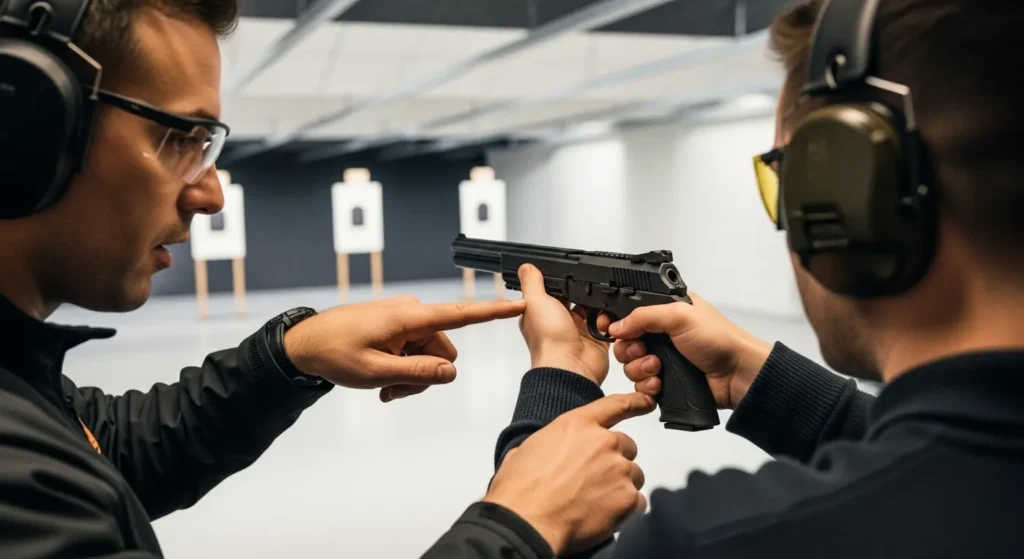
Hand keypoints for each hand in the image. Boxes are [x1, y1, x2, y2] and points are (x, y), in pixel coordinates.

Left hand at [284, 295, 524, 401]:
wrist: (305, 344)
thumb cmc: (334, 354)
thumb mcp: (375, 372)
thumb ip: (417, 374)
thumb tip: (450, 373)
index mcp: (410, 317)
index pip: (462, 314)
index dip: (494, 312)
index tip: (521, 303)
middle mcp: (413, 313)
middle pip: (444, 353)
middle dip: (425, 376)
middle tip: (392, 391)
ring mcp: (406, 320)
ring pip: (430, 358)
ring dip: (412, 377)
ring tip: (383, 387)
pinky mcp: (399, 327)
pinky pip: (416, 353)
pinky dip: (404, 370)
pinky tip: (382, 381)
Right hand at [484, 392, 654, 555]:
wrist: (527, 521)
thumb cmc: (520, 488)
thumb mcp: (528, 449)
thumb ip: (553, 442)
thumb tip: (551, 452)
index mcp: (578, 425)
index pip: (615, 405)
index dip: (635, 403)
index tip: (647, 402)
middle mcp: (604, 442)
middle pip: (626, 446)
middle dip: (615, 461)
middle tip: (595, 480)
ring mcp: (619, 469)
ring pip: (634, 475)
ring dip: (620, 486)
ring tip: (595, 501)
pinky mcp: (627, 498)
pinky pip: (637, 501)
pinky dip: (624, 509)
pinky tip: (602, 515)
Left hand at [517, 264, 609, 384]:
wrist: (569, 368)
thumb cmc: (548, 340)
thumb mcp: (535, 301)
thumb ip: (532, 282)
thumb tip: (526, 267)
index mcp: (544, 313)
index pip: (556, 291)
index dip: (564, 281)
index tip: (574, 273)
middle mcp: (561, 322)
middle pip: (578, 299)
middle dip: (586, 293)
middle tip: (591, 288)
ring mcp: (579, 333)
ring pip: (594, 311)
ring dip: (599, 307)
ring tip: (597, 306)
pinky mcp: (596, 342)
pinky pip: (607, 326)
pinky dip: (608, 322)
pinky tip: (604, 320)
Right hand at [608, 293, 772, 408]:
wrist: (738, 374)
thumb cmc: (717, 338)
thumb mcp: (679, 315)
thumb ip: (643, 316)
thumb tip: (615, 327)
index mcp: (665, 312)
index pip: (630, 314)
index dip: (617, 321)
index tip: (608, 328)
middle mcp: (662, 335)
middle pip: (625, 343)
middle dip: (630, 350)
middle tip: (645, 351)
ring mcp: (663, 360)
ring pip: (630, 366)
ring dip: (639, 369)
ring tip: (658, 369)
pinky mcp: (665, 382)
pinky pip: (641, 385)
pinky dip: (646, 386)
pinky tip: (659, 384)